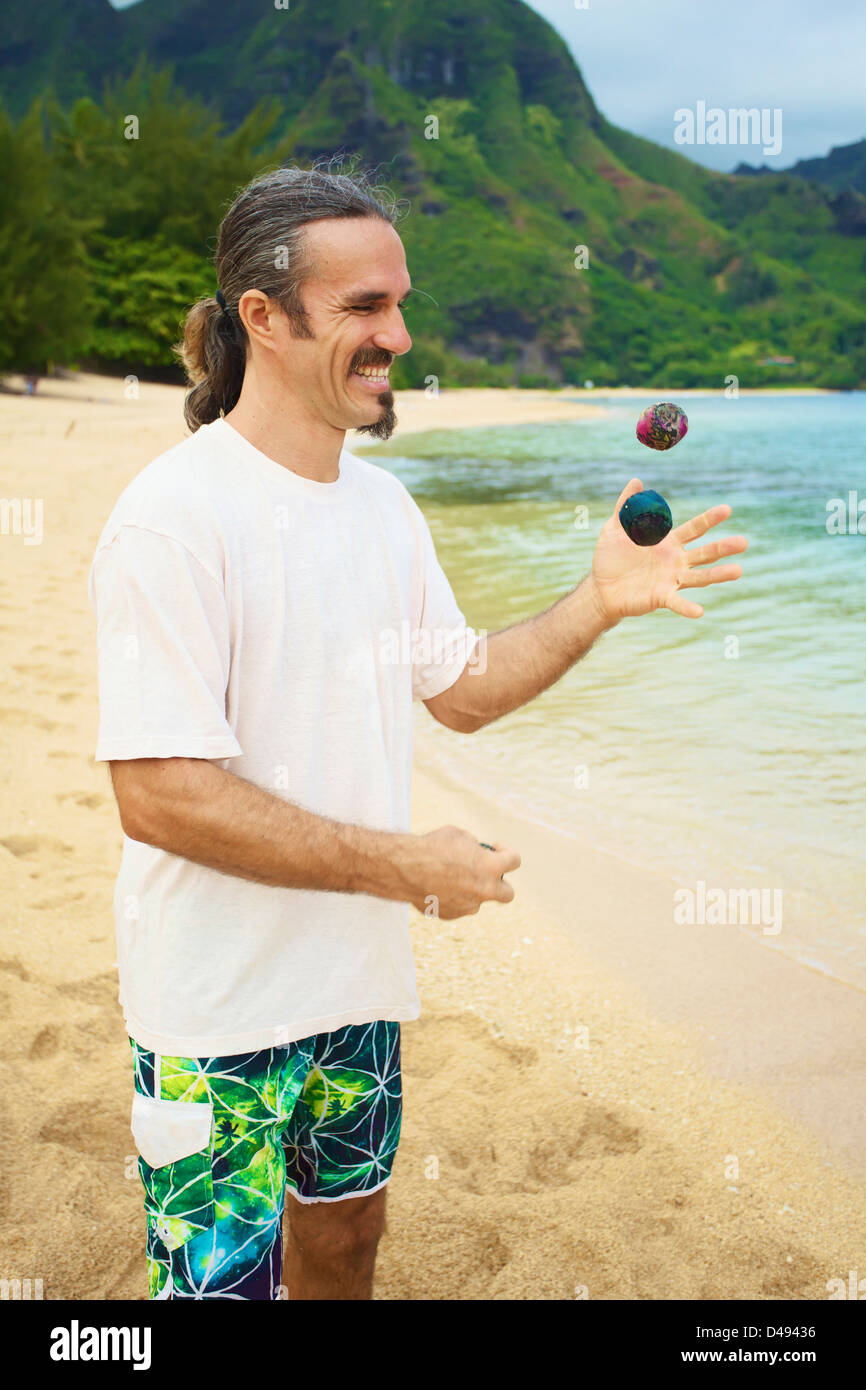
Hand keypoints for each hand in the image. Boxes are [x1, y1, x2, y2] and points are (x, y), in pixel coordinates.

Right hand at [408, 826, 520, 920]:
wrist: (404, 868)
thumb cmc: (431, 847)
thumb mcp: (457, 835)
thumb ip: (473, 846)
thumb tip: (476, 851)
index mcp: (490, 867)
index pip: (515, 861)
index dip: (506, 852)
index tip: (495, 849)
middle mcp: (484, 890)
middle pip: (508, 894)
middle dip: (500, 884)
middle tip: (486, 875)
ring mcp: (468, 906)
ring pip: (478, 901)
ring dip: (471, 891)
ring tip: (450, 876)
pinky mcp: (451, 914)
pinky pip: (458, 907)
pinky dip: (453, 898)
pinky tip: (436, 885)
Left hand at [589, 478, 746, 623]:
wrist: (600, 588)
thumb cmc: (610, 557)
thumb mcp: (615, 528)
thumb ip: (626, 506)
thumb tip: (636, 481)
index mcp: (668, 542)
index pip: (694, 528)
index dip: (710, 519)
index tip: (727, 509)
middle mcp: (676, 561)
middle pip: (705, 553)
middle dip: (724, 547)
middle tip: (744, 542)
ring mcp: (671, 580)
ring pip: (700, 577)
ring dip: (718, 575)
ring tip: (738, 571)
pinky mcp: (661, 597)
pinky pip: (677, 603)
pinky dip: (687, 607)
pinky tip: (700, 612)